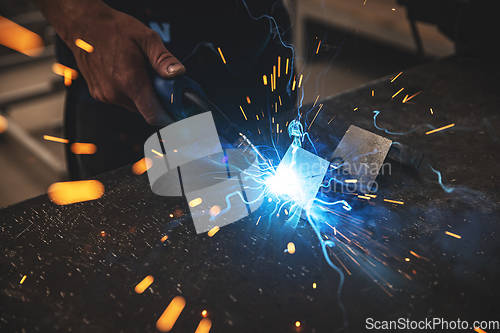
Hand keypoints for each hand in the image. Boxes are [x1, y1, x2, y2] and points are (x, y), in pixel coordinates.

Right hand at [44, 1, 184, 125]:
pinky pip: (120, 100)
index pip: (153, 115)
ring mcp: (105, 95)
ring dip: (140, 94)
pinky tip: (124, 73)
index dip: (167, 115)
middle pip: (145, 110)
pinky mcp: (98, 95)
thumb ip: (163, 59)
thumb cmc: (112, 29)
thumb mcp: (146, 38)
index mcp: (130, 81)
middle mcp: (115, 93)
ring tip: (137, 71)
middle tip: (155, 79)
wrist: (83, 25)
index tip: (174, 109)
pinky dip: (127, 91)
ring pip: (133, 105)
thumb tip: (178, 73)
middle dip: (154, 98)